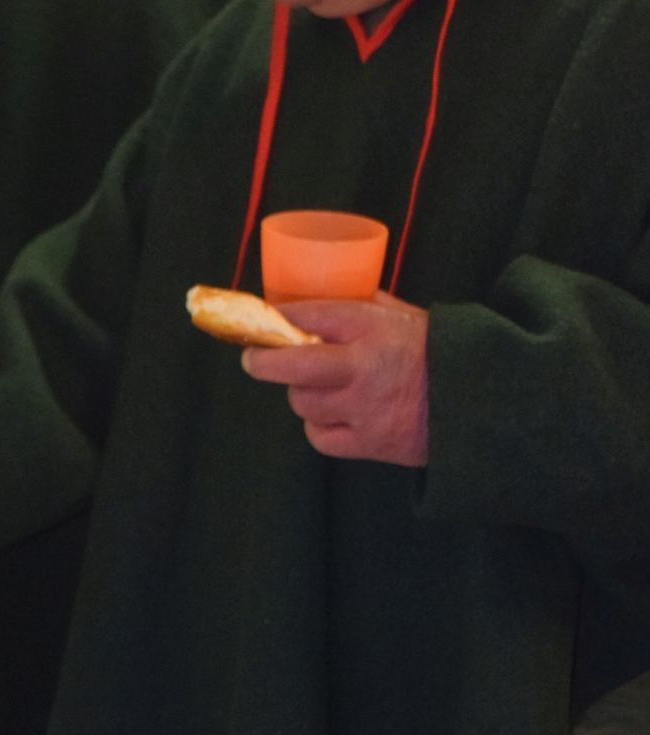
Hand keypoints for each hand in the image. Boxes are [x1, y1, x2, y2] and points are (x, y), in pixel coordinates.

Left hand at [240, 291, 428, 464]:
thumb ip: (365, 304)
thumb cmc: (439, 353)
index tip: (266, 317)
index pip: (310, 315)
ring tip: (318, 388)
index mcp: (373, 327)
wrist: (481, 400)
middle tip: (254, 359)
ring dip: (302, 395)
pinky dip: (319, 428)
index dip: (280, 316)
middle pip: (292, 365)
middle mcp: (364, 367)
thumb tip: (323, 292)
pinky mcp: (369, 443)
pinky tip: (332, 416)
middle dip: (264, 361)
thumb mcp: (406, 315)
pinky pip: (320, 437)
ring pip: (303, 403)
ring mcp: (364, 408)